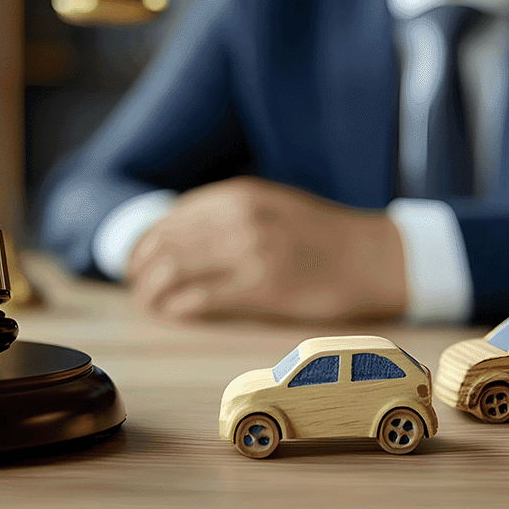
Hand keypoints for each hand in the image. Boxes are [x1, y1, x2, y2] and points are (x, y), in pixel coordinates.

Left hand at [125, 177, 406, 323]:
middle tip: (137, 288)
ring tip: (149, 303)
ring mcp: (251, 250)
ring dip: (153, 291)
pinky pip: (201, 297)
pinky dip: (178, 307)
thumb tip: (173, 237)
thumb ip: (225, 213)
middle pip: (166, 244)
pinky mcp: (262, 286)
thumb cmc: (319, 235)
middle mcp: (240, 216)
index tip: (135, 263)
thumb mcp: (269, 204)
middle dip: (141, 270)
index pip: (171, 217)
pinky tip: (174, 314)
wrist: (373, 257)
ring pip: (175, 270)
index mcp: (238, 194)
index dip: (144, 243)